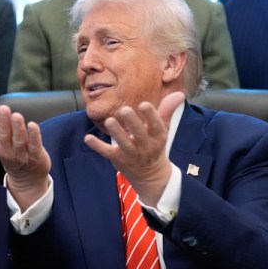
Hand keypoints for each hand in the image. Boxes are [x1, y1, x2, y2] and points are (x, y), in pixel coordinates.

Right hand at [0, 102, 50, 208]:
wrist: (27, 177)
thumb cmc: (12, 151)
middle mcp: (6, 151)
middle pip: (4, 135)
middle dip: (3, 121)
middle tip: (3, 108)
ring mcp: (21, 155)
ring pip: (18, 141)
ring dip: (17, 128)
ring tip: (16, 115)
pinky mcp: (35, 156)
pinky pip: (34, 145)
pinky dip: (33, 136)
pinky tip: (33, 125)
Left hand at [83, 91, 184, 205]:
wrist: (150, 175)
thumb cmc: (155, 145)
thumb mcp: (163, 129)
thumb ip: (167, 110)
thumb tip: (179, 93)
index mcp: (158, 136)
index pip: (156, 126)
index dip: (150, 116)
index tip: (144, 104)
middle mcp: (145, 146)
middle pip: (139, 134)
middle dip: (132, 123)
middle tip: (125, 110)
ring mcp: (131, 153)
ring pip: (123, 143)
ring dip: (117, 132)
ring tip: (110, 120)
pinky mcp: (117, 159)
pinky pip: (106, 152)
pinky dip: (97, 146)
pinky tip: (88, 138)